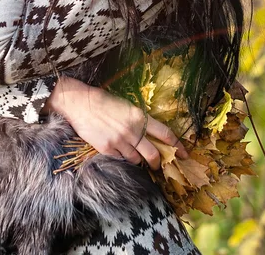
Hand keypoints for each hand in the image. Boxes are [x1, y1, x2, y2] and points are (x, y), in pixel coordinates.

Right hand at [43, 76, 187, 170]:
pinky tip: (118, 150)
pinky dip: (122, 158)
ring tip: (134, 154)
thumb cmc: (103, 101)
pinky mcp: (107, 149)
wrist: (80, 103)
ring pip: (137, 160)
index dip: (177, 146)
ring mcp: (119, 141)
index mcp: (140, 116)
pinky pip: (121, 159)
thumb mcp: (126, 106)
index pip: (165, 134)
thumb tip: (150, 133)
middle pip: (154, 154)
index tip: (184, 154)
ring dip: (138, 159)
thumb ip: (139, 120)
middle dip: (158, 162)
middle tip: (158, 164)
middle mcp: (132, 131)